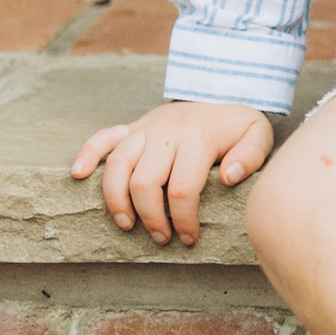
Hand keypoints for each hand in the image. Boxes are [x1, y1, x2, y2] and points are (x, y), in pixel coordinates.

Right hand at [70, 101, 274, 246]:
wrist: (217, 96)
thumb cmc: (236, 128)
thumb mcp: (257, 134)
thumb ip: (251, 155)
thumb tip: (229, 176)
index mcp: (199, 136)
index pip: (184, 188)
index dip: (184, 220)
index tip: (189, 238)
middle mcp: (167, 131)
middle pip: (146, 182)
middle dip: (151, 218)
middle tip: (162, 238)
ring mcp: (146, 128)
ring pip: (118, 165)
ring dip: (118, 200)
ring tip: (127, 225)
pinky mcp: (131, 127)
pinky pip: (103, 137)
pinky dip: (87, 153)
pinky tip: (78, 174)